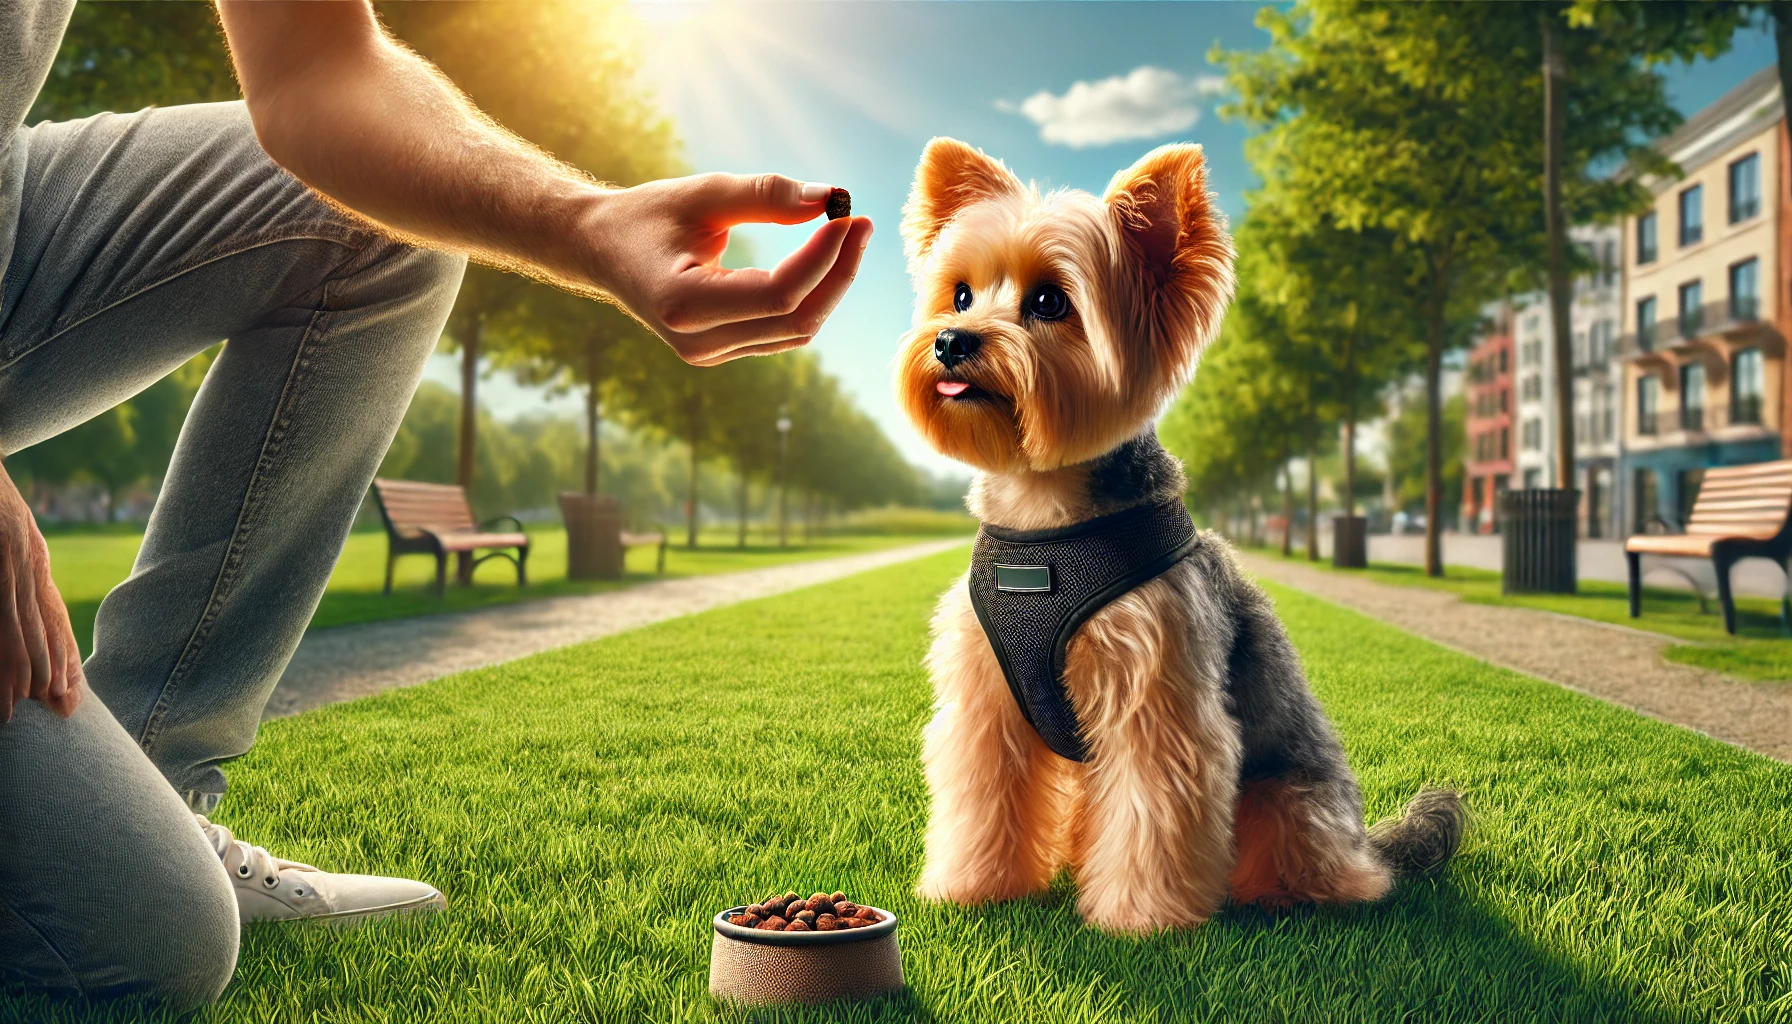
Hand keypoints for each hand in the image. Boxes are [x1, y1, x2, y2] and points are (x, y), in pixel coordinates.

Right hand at [0, 462, 81, 722]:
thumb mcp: (9, 538)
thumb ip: (16, 575)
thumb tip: (17, 611)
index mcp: (31, 555)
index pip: (54, 615)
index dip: (65, 657)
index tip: (72, 696)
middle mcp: (26, 556)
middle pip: (41, 624)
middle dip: (49, 673)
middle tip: (58, 713)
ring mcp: (7, 551)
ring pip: (13, 620)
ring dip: (16, 666)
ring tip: (16, 706)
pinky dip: (0, 637)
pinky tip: (4, 668)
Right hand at [583, 173, 872, 365]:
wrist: (600, 249)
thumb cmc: (647, 215)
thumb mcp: (703, 193)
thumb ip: (766, 196)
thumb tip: (832, 198)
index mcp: (682, 304)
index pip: (778, 294)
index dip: (822, 257)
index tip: (846, 215)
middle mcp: (697, 342)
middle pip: (796, 319)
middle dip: (837, 271)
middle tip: (860, 223)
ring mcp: (709, 354)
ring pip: (796, 331)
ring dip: (830, 285)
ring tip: (848, 234)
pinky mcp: (721, 351)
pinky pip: (783, 332)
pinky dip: (810, 296)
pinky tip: (824, 259)